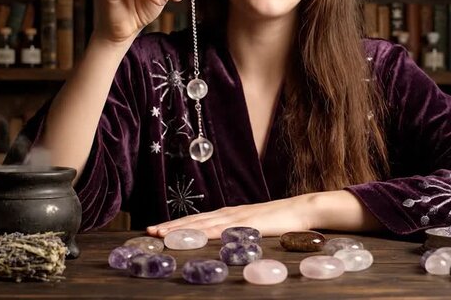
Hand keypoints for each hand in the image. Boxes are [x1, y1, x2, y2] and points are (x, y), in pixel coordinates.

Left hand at [146, 195, 314, 238]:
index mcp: (228, 214)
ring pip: (202, 223)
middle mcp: (228, 213)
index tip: (158, 228)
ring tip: (161, 233)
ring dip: (180, 229)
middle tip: (149, 231)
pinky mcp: (246, 224)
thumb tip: (224, 241)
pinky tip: (192, 237)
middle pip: (194, 220)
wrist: (300, 209)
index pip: (197, 219)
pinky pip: (221, 230)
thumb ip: (237, 232)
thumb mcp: (253, 227)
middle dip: (171, 226)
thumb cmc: (279, 220)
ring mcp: (236, 217)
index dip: (176, 224)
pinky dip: (203, 233)